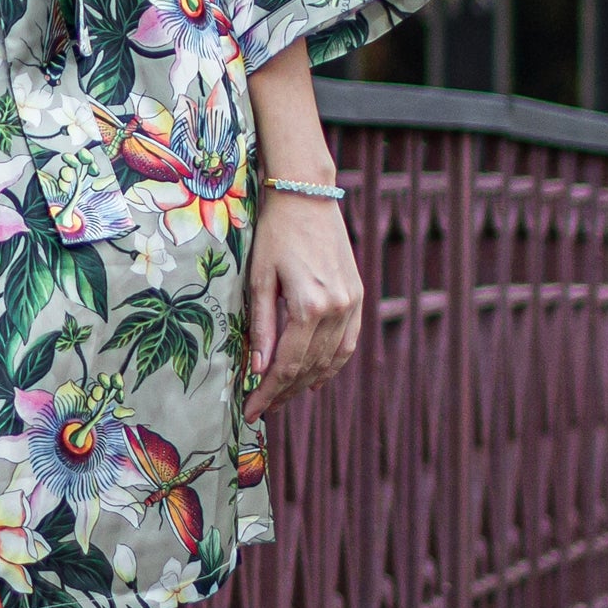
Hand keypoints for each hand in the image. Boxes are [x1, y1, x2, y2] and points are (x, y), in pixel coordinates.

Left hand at [241, 190, 362, 418]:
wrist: (307, 196)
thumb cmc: (275, 233)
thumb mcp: (259, 278)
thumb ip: (262, 326)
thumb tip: (259, 370)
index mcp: (308, 306)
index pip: (287, 366)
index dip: (268, 392)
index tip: (251, 411)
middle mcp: (336, 309)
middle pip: (309, 368)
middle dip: (284, 392)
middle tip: (261, 408)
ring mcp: (351, 304)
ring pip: (331, 360)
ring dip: (307, 383)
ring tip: (283, 397)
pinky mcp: (357, 297)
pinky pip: (347, 343)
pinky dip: (332, 364)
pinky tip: (315, 377)